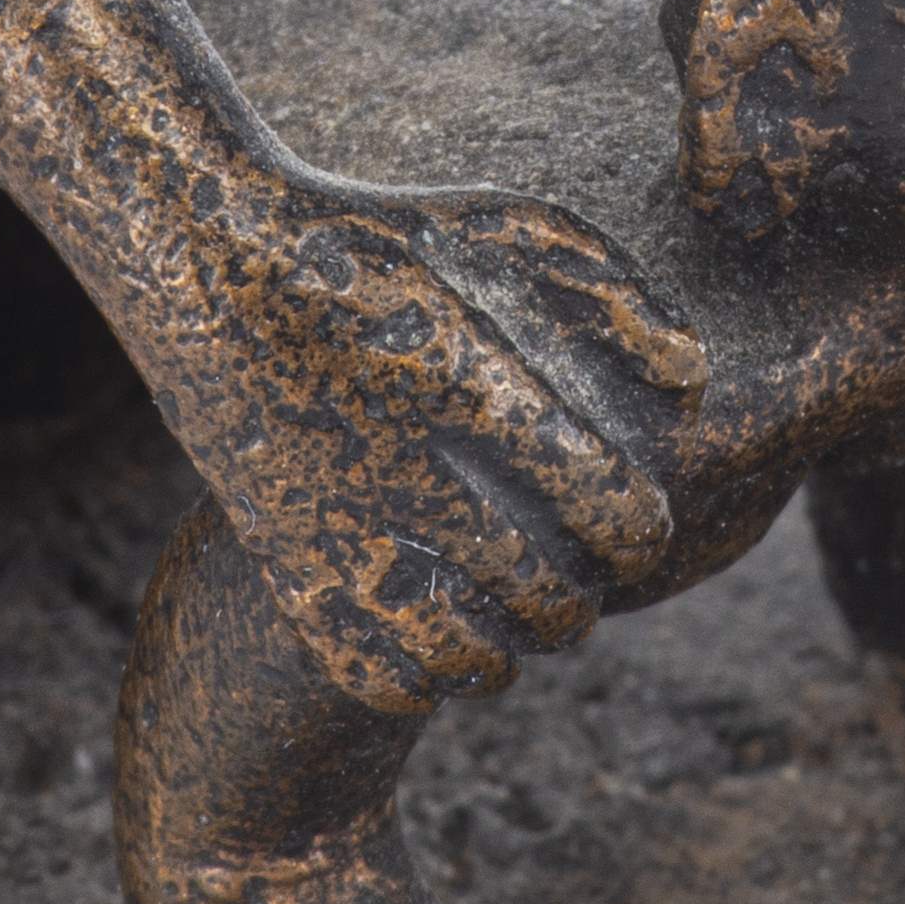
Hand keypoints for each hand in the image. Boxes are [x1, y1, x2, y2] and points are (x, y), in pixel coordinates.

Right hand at [176, 179, 708, 717]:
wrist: (210, 259)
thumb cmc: (380, 238)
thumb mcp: (506, 226)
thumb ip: (613, 296)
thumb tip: (693, 383)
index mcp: (477, 390)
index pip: (613, 512)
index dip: (640, 531)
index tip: (630, 519)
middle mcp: (414, 471)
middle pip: (550, 598)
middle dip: (583, 593)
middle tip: (576, 570)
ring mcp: (342, 529)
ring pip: (471, 656)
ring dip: (510, 645)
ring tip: (511, 610)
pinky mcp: (285, 567)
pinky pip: (381, 677)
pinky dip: (425, 675)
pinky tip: (435, 626)